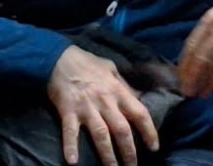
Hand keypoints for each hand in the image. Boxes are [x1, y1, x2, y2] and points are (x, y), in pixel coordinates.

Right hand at [46, 45, 159, 165]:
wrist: (59, 58)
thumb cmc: (87, 63)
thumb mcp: (112, 69)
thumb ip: (125, 86)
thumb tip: (139, 98)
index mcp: (118, 91)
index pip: (140, 113)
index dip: (149, 131)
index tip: (154, 146)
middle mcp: (105, 101)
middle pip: (122, 130)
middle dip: (129, 151)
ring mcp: (86, 107)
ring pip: (101, 135)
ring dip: (107, 155)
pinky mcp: (68, 111)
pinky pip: (70, 132)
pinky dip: (71, 147)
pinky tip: (73, 162)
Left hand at [178, 0, 212, 97]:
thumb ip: (209, 34)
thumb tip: (195, 61)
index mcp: (210, 19)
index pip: (191, 46)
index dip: (184, 66)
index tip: (181, 80)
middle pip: (202, 59)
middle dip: (193, 78)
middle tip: (189, 92)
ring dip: (209, 84)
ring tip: (204, 94)